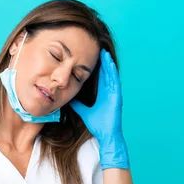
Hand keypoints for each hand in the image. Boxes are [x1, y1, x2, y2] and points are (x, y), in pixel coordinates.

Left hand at [70, 49, 129, 169]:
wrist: (106, 135)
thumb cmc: (97, 125)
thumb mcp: (83, 112)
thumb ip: (77, 105)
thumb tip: (67, 99)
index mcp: (103, 94)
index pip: (100, 77)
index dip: (97, 67)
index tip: (92, 57)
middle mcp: (109, 92)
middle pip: (106, 73)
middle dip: (103, 62)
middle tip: (99, 49)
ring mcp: (114, 94)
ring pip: (111, 75)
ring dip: (108, 64)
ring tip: (104, 52)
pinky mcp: (117, 97)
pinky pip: (115, 82)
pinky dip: (112, 72)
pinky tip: (109, 64)